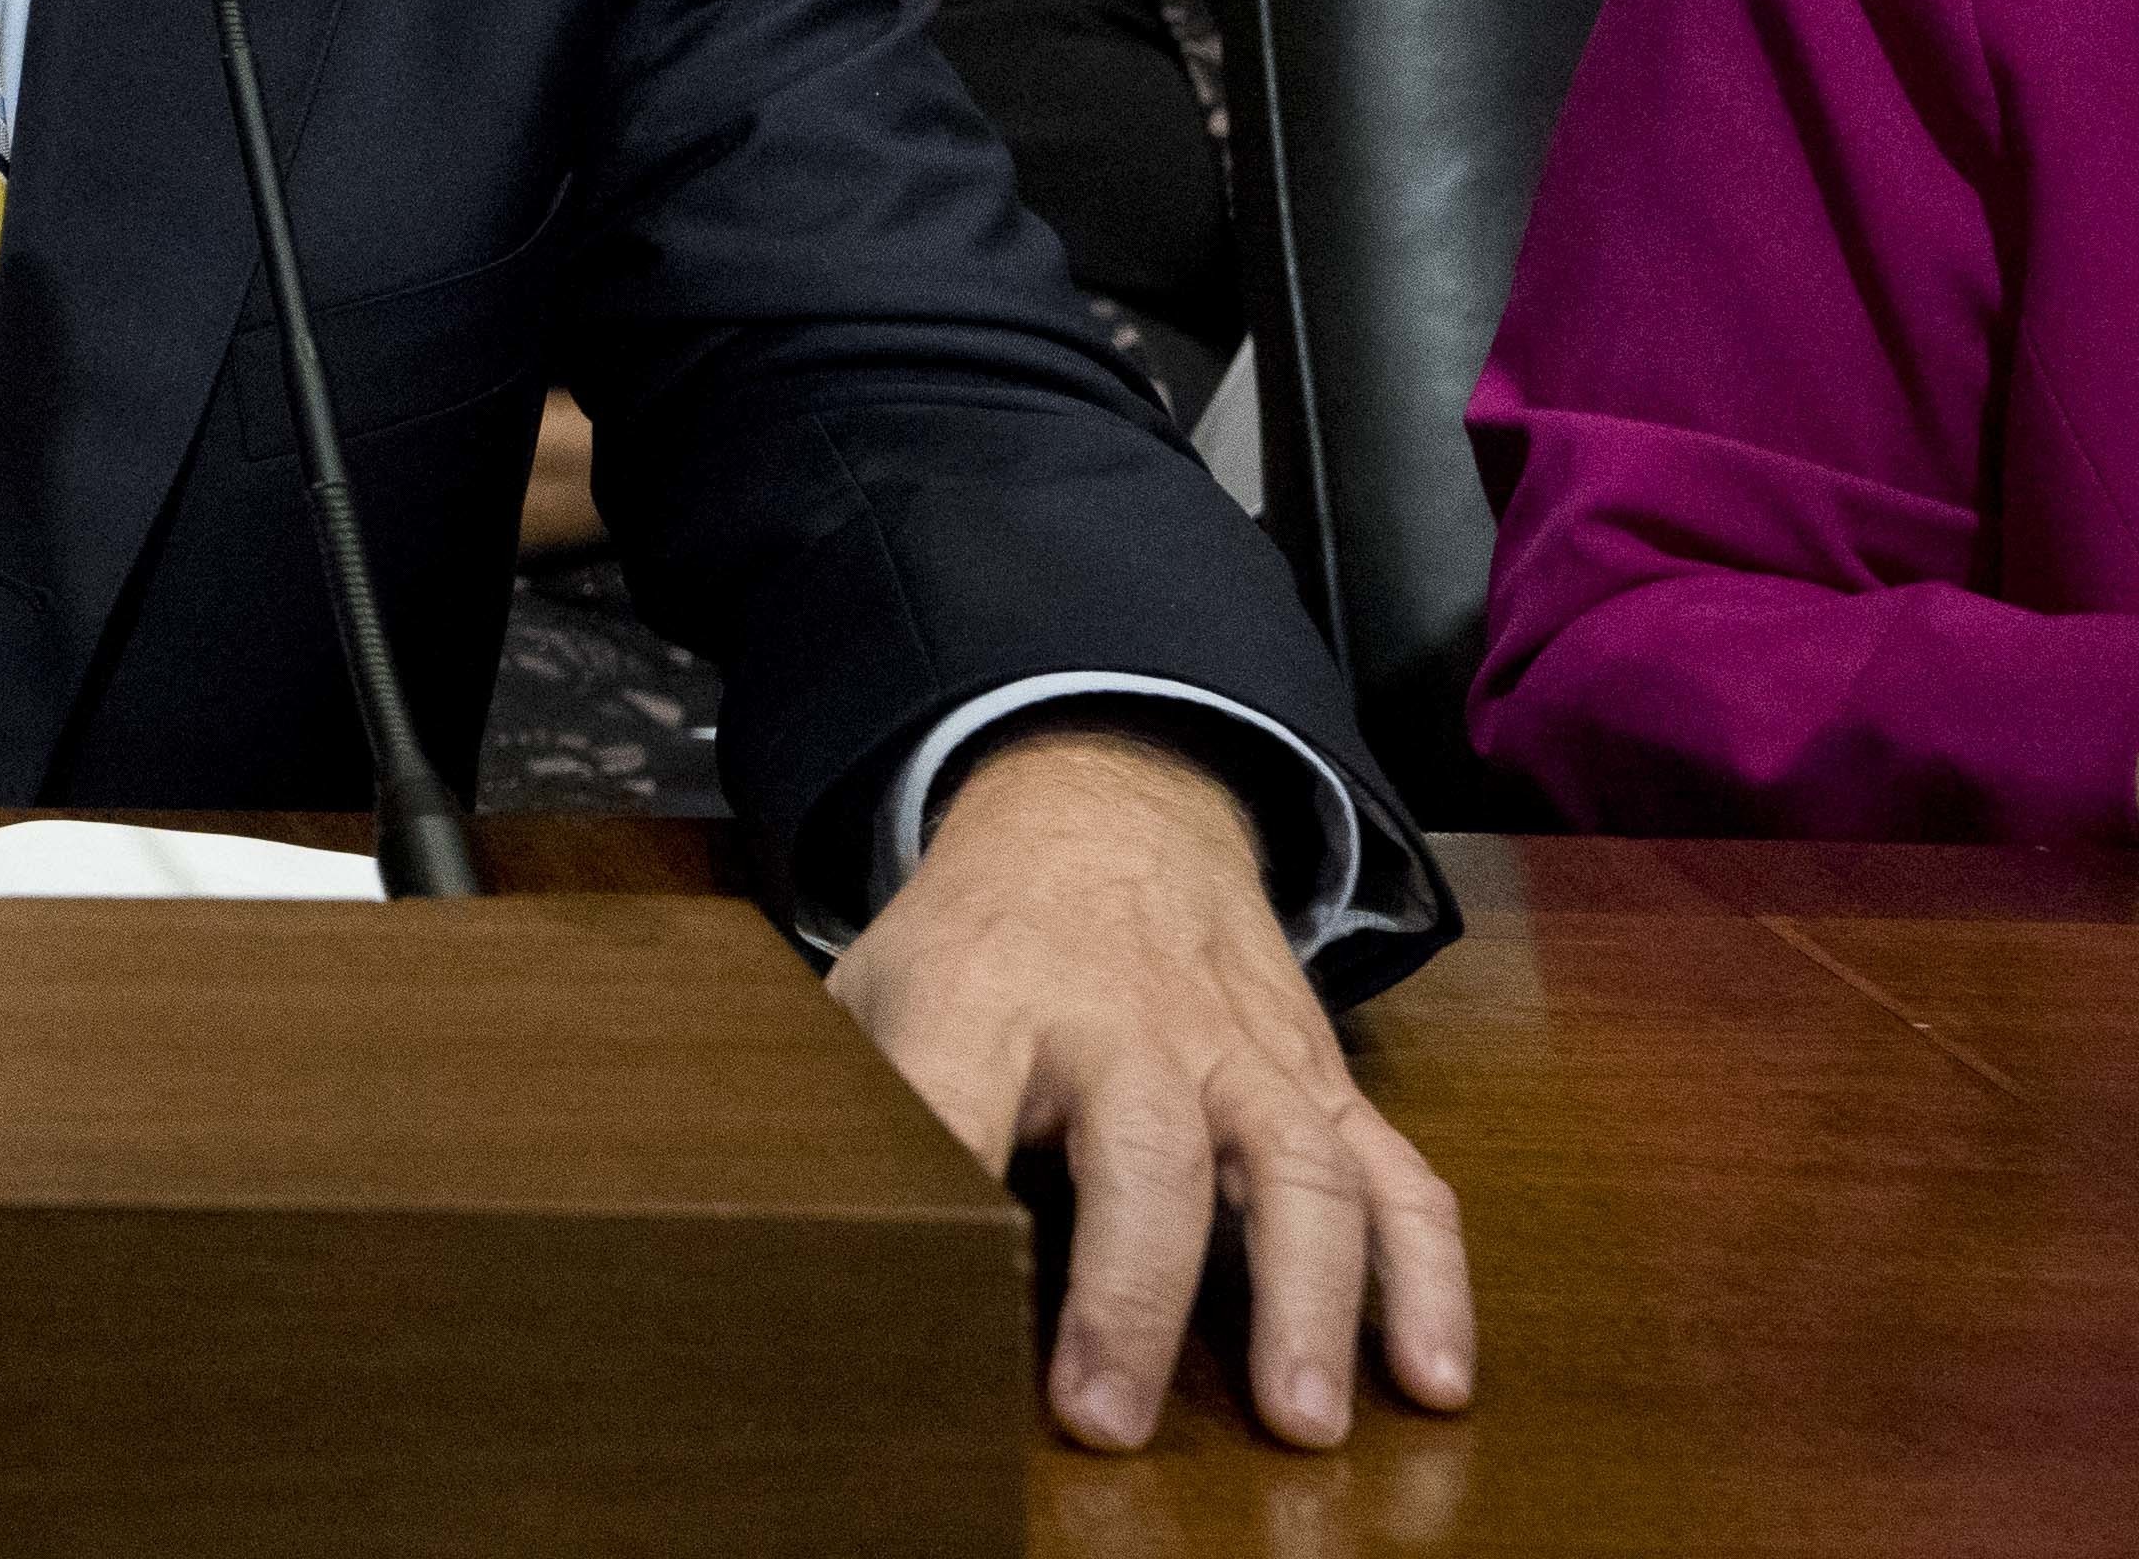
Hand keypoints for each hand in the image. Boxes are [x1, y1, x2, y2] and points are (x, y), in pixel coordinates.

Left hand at [834, 730, 1472, 1449]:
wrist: (1103, 813)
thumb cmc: (973, 945)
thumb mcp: (875, 989)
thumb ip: (852, 1101)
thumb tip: (799, 1239)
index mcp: (984, 995)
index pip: (954, 1097)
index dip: (944, 1204)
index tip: (927, 1314)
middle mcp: (1127, 1021)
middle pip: (1145, 1148)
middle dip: (1129, 1291)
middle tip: (1106, 1419)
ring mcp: (1240, 1050)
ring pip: (1295, 1165)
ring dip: (1307, 1298)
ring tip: (1300, 1419)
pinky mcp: (1323, 1080)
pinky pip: (1397, 1175)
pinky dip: (1428, 1277)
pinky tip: (1434, 1375)